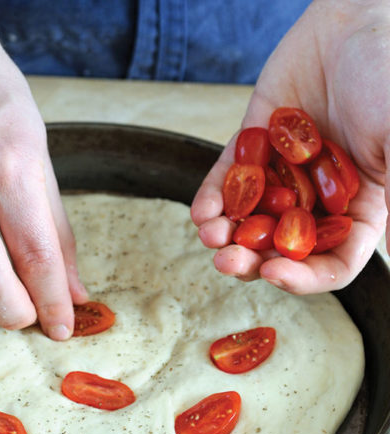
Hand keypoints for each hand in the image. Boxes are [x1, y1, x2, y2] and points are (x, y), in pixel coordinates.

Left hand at [191, 0, 388, 293]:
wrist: (355, 17)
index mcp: (360, 208)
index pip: (334, 262)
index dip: (305, 278)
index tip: (275, 274)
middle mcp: (318, 198)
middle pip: (282, 249)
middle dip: (252, 261)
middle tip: (229, 261)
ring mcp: (282, 174)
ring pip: (250, 221)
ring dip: (226, 236)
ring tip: (210, 236)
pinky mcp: (253, 148)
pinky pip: (228, 181)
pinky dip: (212, 199)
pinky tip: (202, 212)